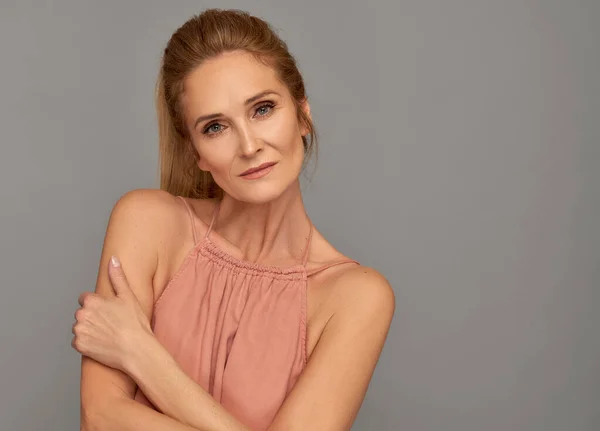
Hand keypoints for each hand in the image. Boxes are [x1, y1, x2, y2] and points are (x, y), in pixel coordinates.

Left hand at [71, 256, 152, 372]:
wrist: (136, 350)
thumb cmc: (134, 323)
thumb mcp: (128, 296)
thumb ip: (117, 277)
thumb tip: (113, 259)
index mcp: (91, 301)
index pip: (85, 299)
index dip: (98, 304)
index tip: (108, 311)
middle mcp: (81, 315)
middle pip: (82, 313)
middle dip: (93, 317)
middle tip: (110, 323)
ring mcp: (79, 331)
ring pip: (80, 327)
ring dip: (89, 329)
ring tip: (107, 334)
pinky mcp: (79, 346)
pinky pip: (79, 342)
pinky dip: (88, 342)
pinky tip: (102, 342)